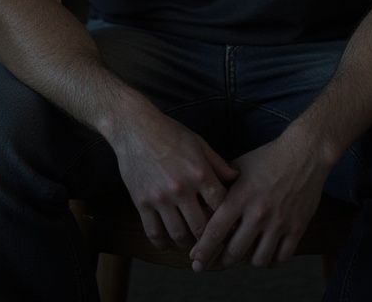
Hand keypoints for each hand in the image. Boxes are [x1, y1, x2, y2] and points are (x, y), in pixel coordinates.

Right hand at [108, 106, 239, 251]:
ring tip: (191, 242)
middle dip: (208, 236)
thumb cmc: (169, 132)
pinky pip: (154, 232)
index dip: (226, 216)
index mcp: (199, 173)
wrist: (135, 128)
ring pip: (178, 234)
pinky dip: (162, 243)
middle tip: (211, 240)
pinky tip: (167, 242)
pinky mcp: (142, 202)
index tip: (227, 221)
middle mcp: (181, 188)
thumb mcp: (199, 142)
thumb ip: (218, 163)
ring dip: (187, 243)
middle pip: (201, 227)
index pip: (220, 205)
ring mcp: (160, 198)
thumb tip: (236, 177)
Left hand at [189, 123, 333, 271]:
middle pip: (235, 252)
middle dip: (223, 261)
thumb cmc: (268, 157)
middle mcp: (258, 213)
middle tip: (217, 264)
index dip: (203, 251)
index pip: (216, 231)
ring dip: (248, 261)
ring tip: (244, 256)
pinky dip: (272, 261)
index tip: (196, 263)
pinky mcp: (297, 228)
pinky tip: (267, 255)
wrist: (303, 154)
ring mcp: (279, 223)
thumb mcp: (240, 165)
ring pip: (259, 260)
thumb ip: (222, 184)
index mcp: (240, 197)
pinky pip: (282, 258)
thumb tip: (204, 201)